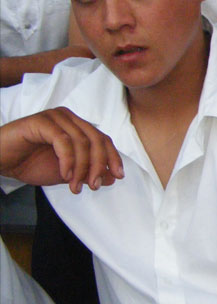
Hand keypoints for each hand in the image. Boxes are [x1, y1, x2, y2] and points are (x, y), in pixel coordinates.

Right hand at [0, 108, 123, 193]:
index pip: (103, 139)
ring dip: (82, 167)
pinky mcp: (40, 121)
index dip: (113, 157)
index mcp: (77, 127)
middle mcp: (69, 118)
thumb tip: (112, 177)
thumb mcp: (66, 173)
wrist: (0, 161)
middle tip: (94, 185)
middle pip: (96, 140)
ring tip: (75, 186)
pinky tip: (65, 175)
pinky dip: (68, 160)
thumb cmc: (29, 163)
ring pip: (81, 142)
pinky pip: (62, 140)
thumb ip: (88, 173)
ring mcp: (55, 117)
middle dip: (99, 165)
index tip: (119, 176)